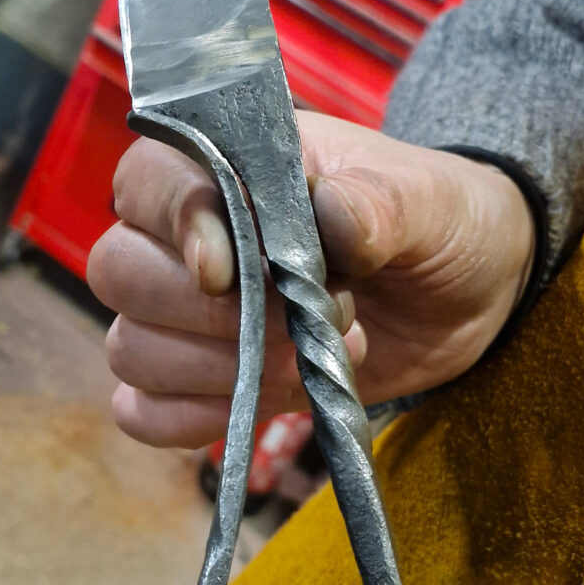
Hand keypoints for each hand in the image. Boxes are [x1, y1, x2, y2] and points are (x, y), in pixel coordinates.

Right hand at [87, 111, 533, 447]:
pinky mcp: (204, 380)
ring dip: (213, 369)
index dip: (174, 224)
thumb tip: (332, 217)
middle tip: (296, 322)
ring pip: (129, 346)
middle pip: (119, 271)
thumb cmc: (435, 222)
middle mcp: (191, 237)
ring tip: (301, 358)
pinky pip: (145, 409)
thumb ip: (377, 204)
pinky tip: (254, 403)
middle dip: (207, 313)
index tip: (229, 271)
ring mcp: (191, 314)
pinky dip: (187, 418)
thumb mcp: (426, 202)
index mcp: (232, 166)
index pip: (147, 180)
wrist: (464, 291)